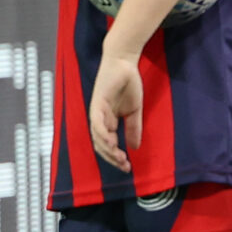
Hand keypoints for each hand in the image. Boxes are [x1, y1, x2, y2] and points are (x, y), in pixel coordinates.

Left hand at [88, 54, 142, 173]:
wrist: (124, 63)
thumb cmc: (128, 84)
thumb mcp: (134, 111)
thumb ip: (133, 128)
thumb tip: (135, 148)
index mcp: (107, 122)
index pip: (107, 145)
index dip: (116, 158)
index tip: (128, 167)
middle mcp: (99, 119)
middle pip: (100, 145)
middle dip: (111, 158)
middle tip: (124, 166)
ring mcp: (97, 112)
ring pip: (97, 137)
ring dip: (108, 150)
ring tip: (120, 157)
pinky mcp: (97, 104)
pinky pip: (97, 123)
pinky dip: (103, 134)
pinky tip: (113, 142)